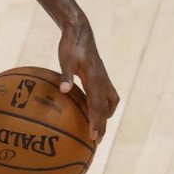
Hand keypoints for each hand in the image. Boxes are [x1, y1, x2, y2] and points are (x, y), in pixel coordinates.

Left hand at [57, 22, 118, 142]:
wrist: (80, 32)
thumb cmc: (71, 46)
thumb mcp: (66, 59)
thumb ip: (65, 75)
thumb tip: (63, 90)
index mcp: (95, 79)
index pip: (97, 106)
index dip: (96, 122)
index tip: (94, 137)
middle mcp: (103, 81)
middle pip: (105, 109)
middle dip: (102, 125)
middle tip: (97, 141)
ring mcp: (104, 79)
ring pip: (110, 102)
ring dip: (105, 115)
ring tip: (99, 127)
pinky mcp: (101, 76)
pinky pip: (107, 95)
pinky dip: (104, 105)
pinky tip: (94, 109)